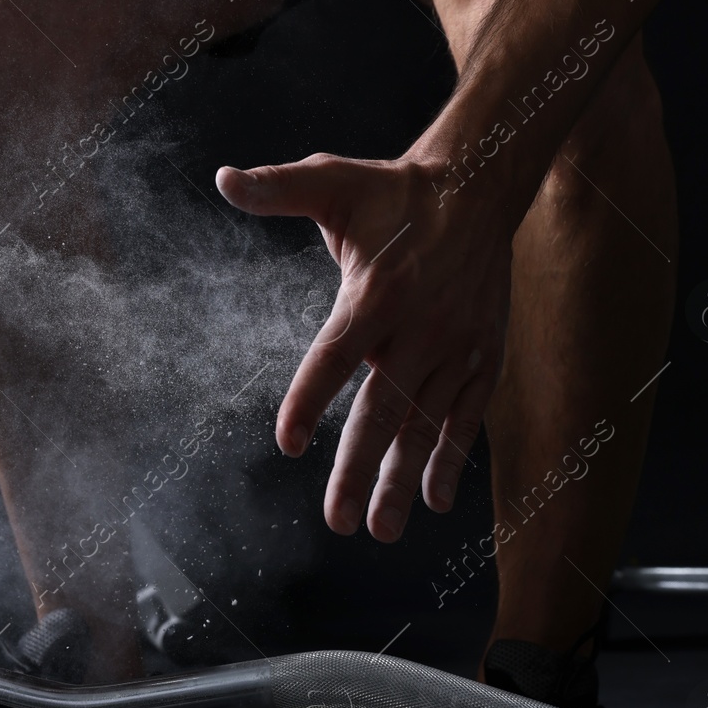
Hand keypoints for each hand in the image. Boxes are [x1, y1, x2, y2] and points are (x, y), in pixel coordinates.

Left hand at [217, 154, 508, 540]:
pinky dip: (451, 459)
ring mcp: (457, 347)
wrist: (482, 185)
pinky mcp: (483, 358)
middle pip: (384, 410)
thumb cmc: (394, 192)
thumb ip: (278, 188)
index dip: (311, 399)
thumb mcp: (333, 180)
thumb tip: (224, 179)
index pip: (336, 355)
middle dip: (358, 470)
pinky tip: (434, 500)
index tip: (288, 443)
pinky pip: (466, 418)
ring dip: (403, 480)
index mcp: (378, 293)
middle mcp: (421, 327)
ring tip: (382, 528)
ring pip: (425, 425)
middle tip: (337, 522)